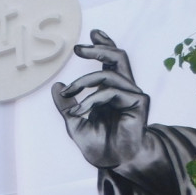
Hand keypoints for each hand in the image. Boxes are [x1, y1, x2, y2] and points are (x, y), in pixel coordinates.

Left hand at [51, 30, 150, 169]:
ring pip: (108, 74)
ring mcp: (133, 95)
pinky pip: (110, 92)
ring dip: (83, 82)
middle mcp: (124, 89)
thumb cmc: (96, 143)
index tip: (94, 33)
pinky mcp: (138, 103)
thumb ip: (66, 104)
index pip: (112, 61)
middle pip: (117, 57)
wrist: (110, 161)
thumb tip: (57, 85)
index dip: (105, 45)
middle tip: (77, 48)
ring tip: (69, 94)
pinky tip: (79, 112)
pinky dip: (91, 100)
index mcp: (111, 90)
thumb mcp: (73, 120)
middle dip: (98, 49)